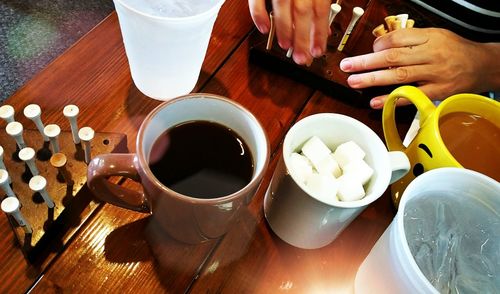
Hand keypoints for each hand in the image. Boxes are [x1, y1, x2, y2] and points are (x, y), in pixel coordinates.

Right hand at [248, 0, 330, 64]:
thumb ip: (321, 1)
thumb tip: (323, 26)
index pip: (320, 9)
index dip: (320, 31)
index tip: (318, 50)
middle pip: (302, 11)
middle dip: (302, 37)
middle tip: (301, 57)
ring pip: (281, 6)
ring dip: (284, 29)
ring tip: (286, 46)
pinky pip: (256, 0)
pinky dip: (258, 15)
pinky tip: (263, 28)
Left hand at [339, 28, 499, 108]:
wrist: (484, 65)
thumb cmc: (455, 50)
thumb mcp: (436, 36)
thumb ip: (411, 41)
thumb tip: (380, 47)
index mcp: (430, 38)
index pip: (398, 39)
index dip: (379, 45)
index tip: (368, 51)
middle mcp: (432, 55)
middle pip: (394, 57)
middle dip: (367, 62)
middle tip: (347, 66)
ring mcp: (435, 75)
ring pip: (400, 76)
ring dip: (373, 80)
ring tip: (354, 81)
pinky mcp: (438, 92)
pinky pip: (411, 96)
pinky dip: (392, 100)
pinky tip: (375, 102)